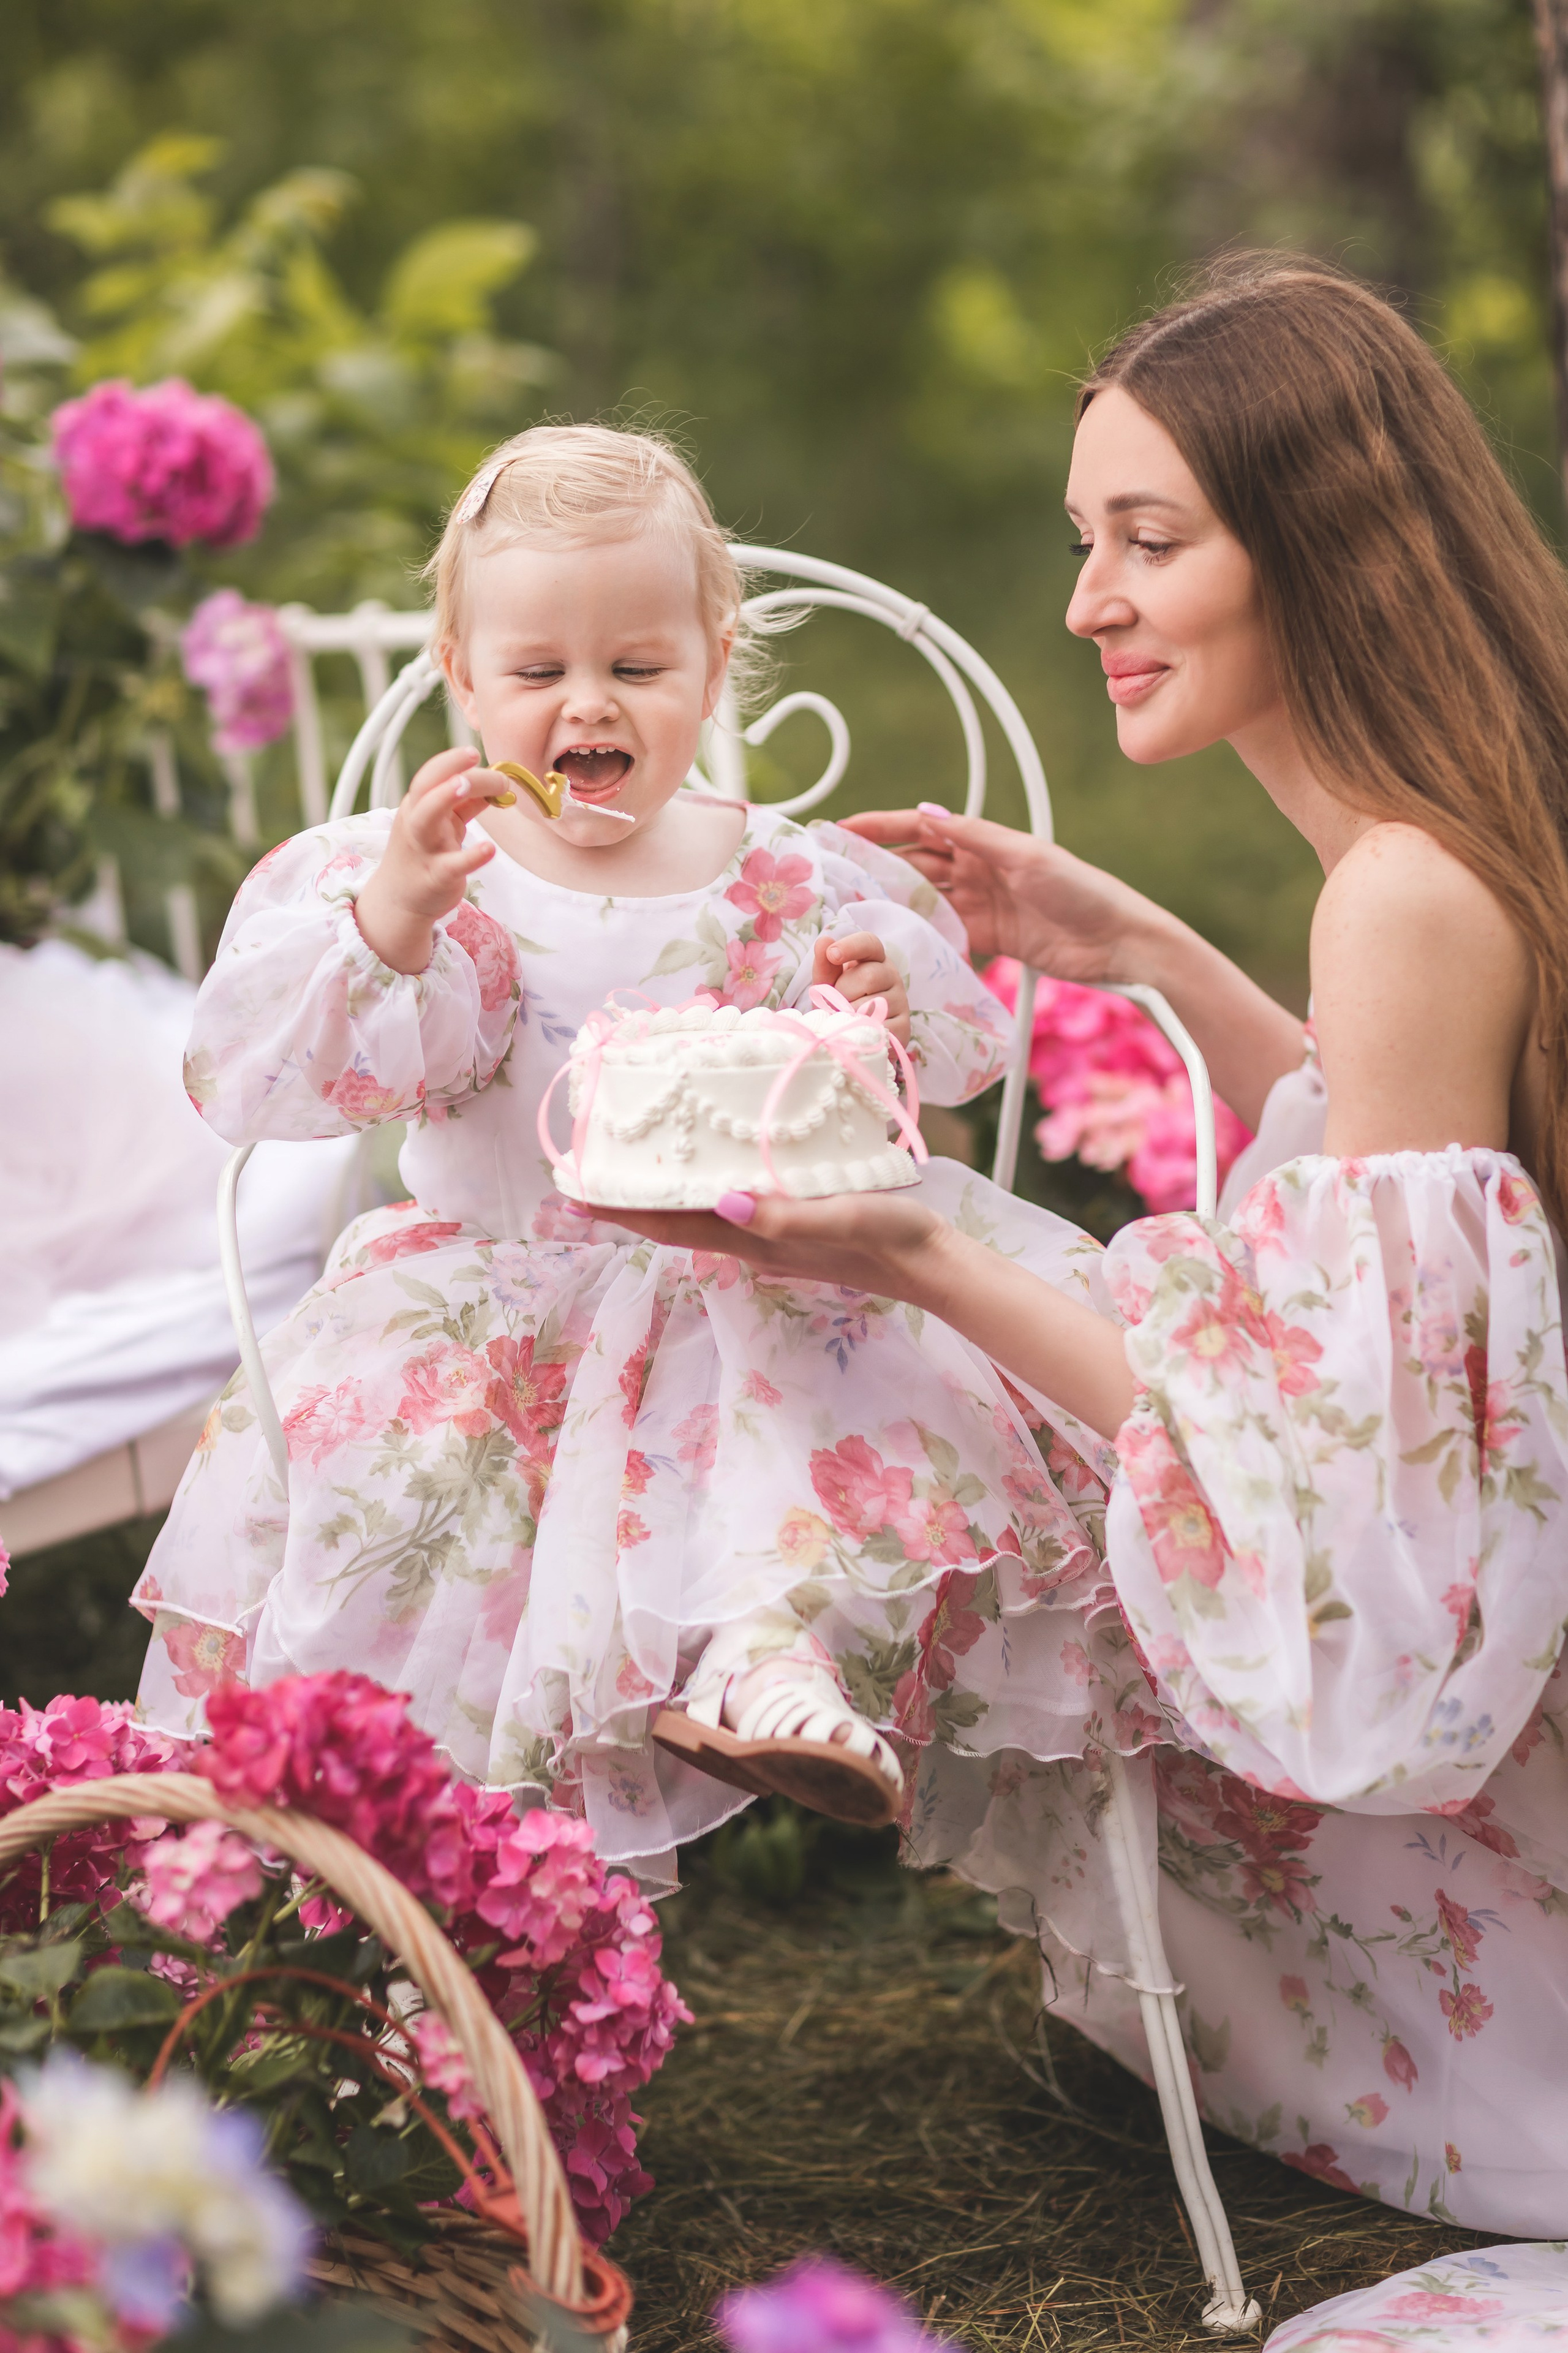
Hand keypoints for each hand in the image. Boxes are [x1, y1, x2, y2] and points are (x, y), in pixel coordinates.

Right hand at [353, 746, 515, 974]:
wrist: (399, 900)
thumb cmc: (426, 854)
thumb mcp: (443, 824)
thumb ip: (466, 803)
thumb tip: (497, 782)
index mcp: (419, 806)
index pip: (431, 775)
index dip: (451, 760)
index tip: (474, 752)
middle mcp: (417, 822)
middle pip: (427, 788)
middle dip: (448, 769)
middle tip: (475, 756)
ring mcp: (425, 849)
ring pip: (427, 818)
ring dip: (444, 797)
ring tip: (467, 785)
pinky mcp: (436, 877)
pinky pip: (452, 864)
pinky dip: (471, 856)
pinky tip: (489, 848)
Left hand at [589, 1187, 945, 1298]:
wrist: (931, 1265)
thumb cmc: (891, 1236)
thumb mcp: (841, 1217)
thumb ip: (783, 1217)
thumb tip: (719, 1202)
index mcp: (753, 1239)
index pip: (670, 1225)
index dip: (619, 1210)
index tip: (572, 1191)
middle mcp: (750, 1242)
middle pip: (671, 1222)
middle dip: (625, 1201)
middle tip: (582, 1171)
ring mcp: (768, 1238)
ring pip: (697, 1215)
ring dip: (658, 1196)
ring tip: (626, 1165)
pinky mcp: (788, 1227)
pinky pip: (727, 1207)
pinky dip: (699, 1190)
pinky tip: (703, 1168)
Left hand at [811, 930, 910, 1045]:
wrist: (853, 1035)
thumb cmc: (840, 1003)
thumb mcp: (828, 985)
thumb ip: (825, 966)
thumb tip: (823, 941)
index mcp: (873, 959)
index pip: (869, 943)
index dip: (851, 946)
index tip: (831, 954)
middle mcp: (891, 975)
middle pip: (869, 976)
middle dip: (844, 992)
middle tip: (837, 1003)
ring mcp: (900, 1000)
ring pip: (873, 1004)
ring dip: (850, 1014)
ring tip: (846, 1018)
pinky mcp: (904, 1025)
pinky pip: (879, 1026)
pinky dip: (862, 1030)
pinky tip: (857, 1030)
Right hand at [838, 806, 1159, 983]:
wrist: (1117, 941)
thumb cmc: (1081, 890)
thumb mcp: (1026, 856)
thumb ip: (976, 837)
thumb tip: (928, 813)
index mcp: (984, 843)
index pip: (922, 830)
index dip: (882, 828)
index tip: (843, 829)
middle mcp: (977, 871)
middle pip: (915, 866)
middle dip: (876, 867)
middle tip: (834, 877)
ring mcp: (981, 906)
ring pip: (925, 902)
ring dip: (892, 905)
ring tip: (853, 913)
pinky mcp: (990, 939)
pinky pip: (946, 937)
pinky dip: (923, 940)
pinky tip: (896, 947)